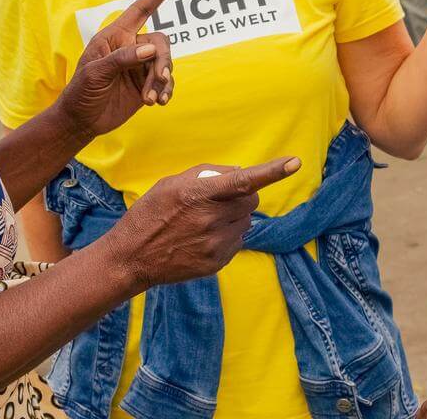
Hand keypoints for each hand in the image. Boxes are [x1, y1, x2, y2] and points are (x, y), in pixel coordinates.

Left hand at [57, 0, 176, 137]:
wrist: (81, 121)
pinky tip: (158, 102)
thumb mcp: (95, 73)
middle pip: (160, 42)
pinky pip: (166, 82)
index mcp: (115, 37)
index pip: (139, 11)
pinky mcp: (146, 85)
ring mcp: (140, 67)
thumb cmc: (81, 91)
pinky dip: (166, 91)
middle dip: (163, 60)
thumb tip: (150, 50)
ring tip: (152, 99)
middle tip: (161, 79)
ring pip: (165, 64)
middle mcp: (130, 48)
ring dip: (162, 81)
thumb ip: (122, 58)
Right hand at [106, 157, 301, 288]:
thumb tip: (240, 173)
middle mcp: (210, 219)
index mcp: (198, 194)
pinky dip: (227, 235)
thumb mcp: (172, 183)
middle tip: (218, 199)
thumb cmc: (150, 214)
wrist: (131, 258)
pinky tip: (202, 238)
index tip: (295, 162)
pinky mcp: (217, 262)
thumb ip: (207, 174)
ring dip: (234, 216)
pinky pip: (237, 241)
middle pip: (250, 201)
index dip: (271, 171)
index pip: (243, 181)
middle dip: (242, 196)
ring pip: (246, 222)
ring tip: (204, 222)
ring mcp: (215, 243)